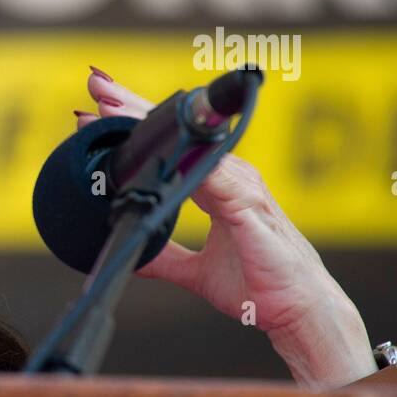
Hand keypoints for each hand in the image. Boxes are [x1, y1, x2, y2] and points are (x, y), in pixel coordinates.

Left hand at [77, 67, 374, 388]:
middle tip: (97, 83)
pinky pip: (218, 181)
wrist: (300, 313)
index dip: (138, 123)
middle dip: (136, 107)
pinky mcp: (252, 210)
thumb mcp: (197, 271)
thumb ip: (165, 255)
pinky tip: (166, 149)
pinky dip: (190, 163)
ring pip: (193, 148)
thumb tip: (131, 246)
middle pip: (181, 134)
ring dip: (155, 126)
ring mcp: (244, 190)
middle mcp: (232, 179)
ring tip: (116, 108)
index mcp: (220, 187)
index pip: (174, 146)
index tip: (97, 107)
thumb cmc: (261, 285)